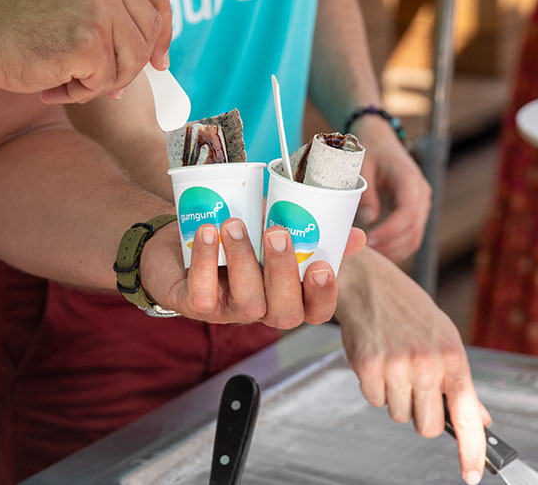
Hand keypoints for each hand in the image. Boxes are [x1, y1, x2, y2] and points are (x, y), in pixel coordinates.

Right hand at [0, 0, 171, 103]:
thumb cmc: (7, 16)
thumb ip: (103, 5)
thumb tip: (148, 54)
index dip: (162, 27)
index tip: (159, 57)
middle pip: (148, 28)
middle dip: (132, 63)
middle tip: (104, 83)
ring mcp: (100, 3)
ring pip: (132, 59)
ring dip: (103, 81)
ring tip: (65, 80)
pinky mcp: (91, 40)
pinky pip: (107, 80)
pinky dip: (82, 92)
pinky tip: (54, 85)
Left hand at [139, 218, 365, 326]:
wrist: (178, 238)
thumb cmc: (236, 237)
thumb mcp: (276, 230)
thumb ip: (316, 233)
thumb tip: (359, 234)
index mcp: (287, 294)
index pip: (316, 311)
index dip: (324, 296)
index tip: (323, 266)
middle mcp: (262, 308)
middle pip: (285, 313)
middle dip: (283, 273)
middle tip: (276, 232)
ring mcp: (228, 310)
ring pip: (247, 303)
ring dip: (243, 260)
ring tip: (234, 223)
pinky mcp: (194, 303)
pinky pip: (203, 295)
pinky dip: (204, 261)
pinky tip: (208, 232)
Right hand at [335, 249, 491, 484]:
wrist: (370, 284)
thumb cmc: (409, 310)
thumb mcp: (446, 339)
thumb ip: (462, 383)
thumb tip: (480, 419)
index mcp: (453, 358)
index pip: (468, 416)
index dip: (471, 451)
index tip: (471, 474)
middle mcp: (427, 365)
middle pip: (428, 427)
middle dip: (422, 415)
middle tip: (417, 388)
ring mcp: (396, 367)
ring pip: (399, 416)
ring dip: (397, 399)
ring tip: (395, 366)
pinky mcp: (368, 367)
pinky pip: (375, 401)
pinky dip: (376, 388)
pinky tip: (378, 362)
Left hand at [353, 119, 430, 261]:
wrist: (381, 142)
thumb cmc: (371, 152)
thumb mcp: (363, 168)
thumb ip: (366, 194)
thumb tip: (369, 220)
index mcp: (410, 180)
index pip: (408, 212)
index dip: (390, 230)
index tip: (369, 239)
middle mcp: (421, 193)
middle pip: (414, 228)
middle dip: (390, 244)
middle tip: (365, 249)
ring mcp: (422, 204)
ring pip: (415, 236)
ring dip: (395, 249)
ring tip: (371, 253)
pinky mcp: (416, 211)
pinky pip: (413, 235)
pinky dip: (399, 247)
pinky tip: (380, 250)